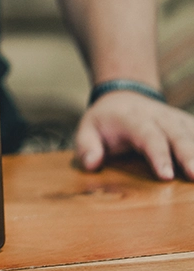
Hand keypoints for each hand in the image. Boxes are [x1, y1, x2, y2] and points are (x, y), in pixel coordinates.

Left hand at [75, 91, 193, 179]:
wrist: (124, 96)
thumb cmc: (105, 121)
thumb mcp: (86, 129)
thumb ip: (86, 146)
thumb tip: (91, 164)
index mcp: (133, 118)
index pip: (147, 136)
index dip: (158, 154)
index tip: (166, 175)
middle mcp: (160, 117)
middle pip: (179, 136)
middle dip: (190, 156)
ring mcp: (178, 121)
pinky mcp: (190, 126)